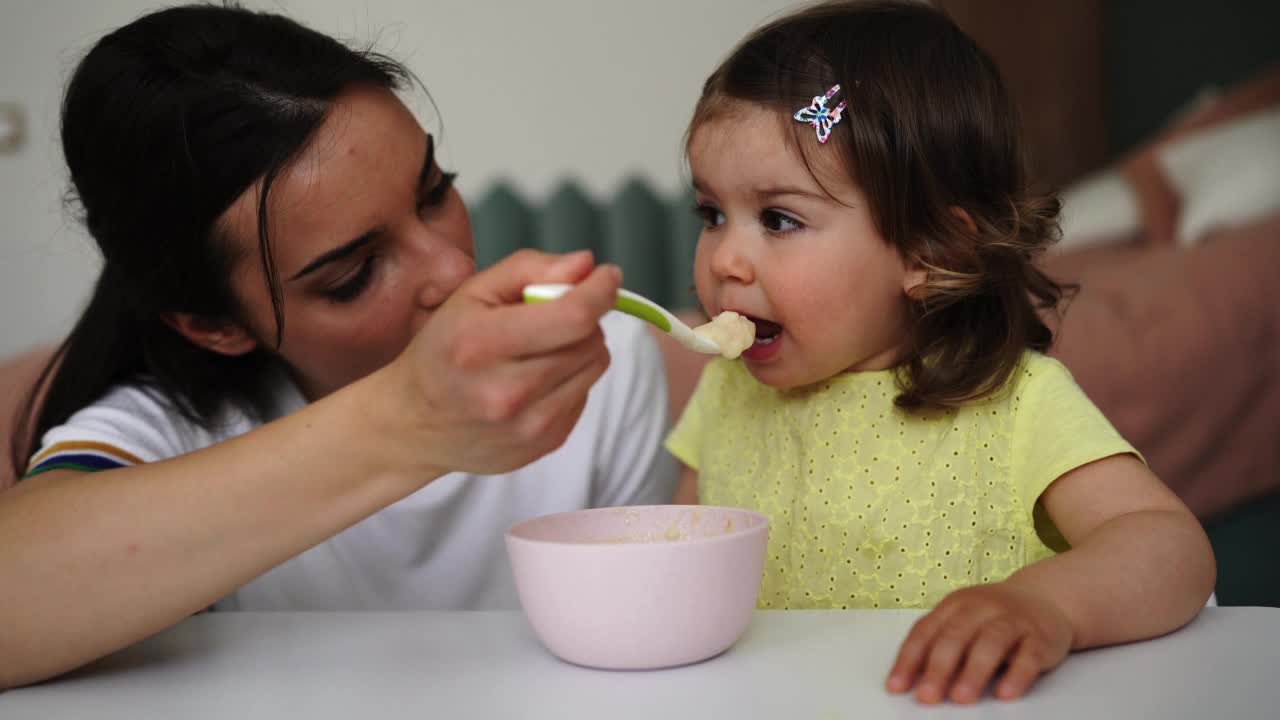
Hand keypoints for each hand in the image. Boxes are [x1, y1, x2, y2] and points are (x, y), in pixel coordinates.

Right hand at [388, 248, 621, 475]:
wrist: (414, 422)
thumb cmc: (445, 348)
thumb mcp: (472, 293)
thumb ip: (528, 268)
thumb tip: (585, 264)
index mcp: (481, 344)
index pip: (573, 316)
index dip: (600, 290)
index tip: (607, 275)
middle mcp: (507, 392)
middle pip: (589, 339)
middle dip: (581, 318)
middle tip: (549, 317)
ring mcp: (528, 426)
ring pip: (595, 366)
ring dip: (580, 348)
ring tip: (540, 349)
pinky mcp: (544, 444)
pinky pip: (585, 395)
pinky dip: (571, 379)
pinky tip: (536, 379)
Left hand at [886, 581, 1073, 703]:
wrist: (1045, 598)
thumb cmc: (993, 616)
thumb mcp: (962, 620)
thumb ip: (938, 643)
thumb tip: (910, 679)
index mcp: (955, 605)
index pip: (925, 631)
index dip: (909, 659)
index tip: (897, 686)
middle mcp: (982, 608)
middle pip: (955, 636)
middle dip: (938, 668)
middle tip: (927, 696)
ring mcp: (1012, 621)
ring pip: (991, 643)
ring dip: (973, 672)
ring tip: (960, 698)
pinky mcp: (1040, 637)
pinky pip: (1029, 656)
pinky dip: (1017, 675)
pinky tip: (1005, 693)